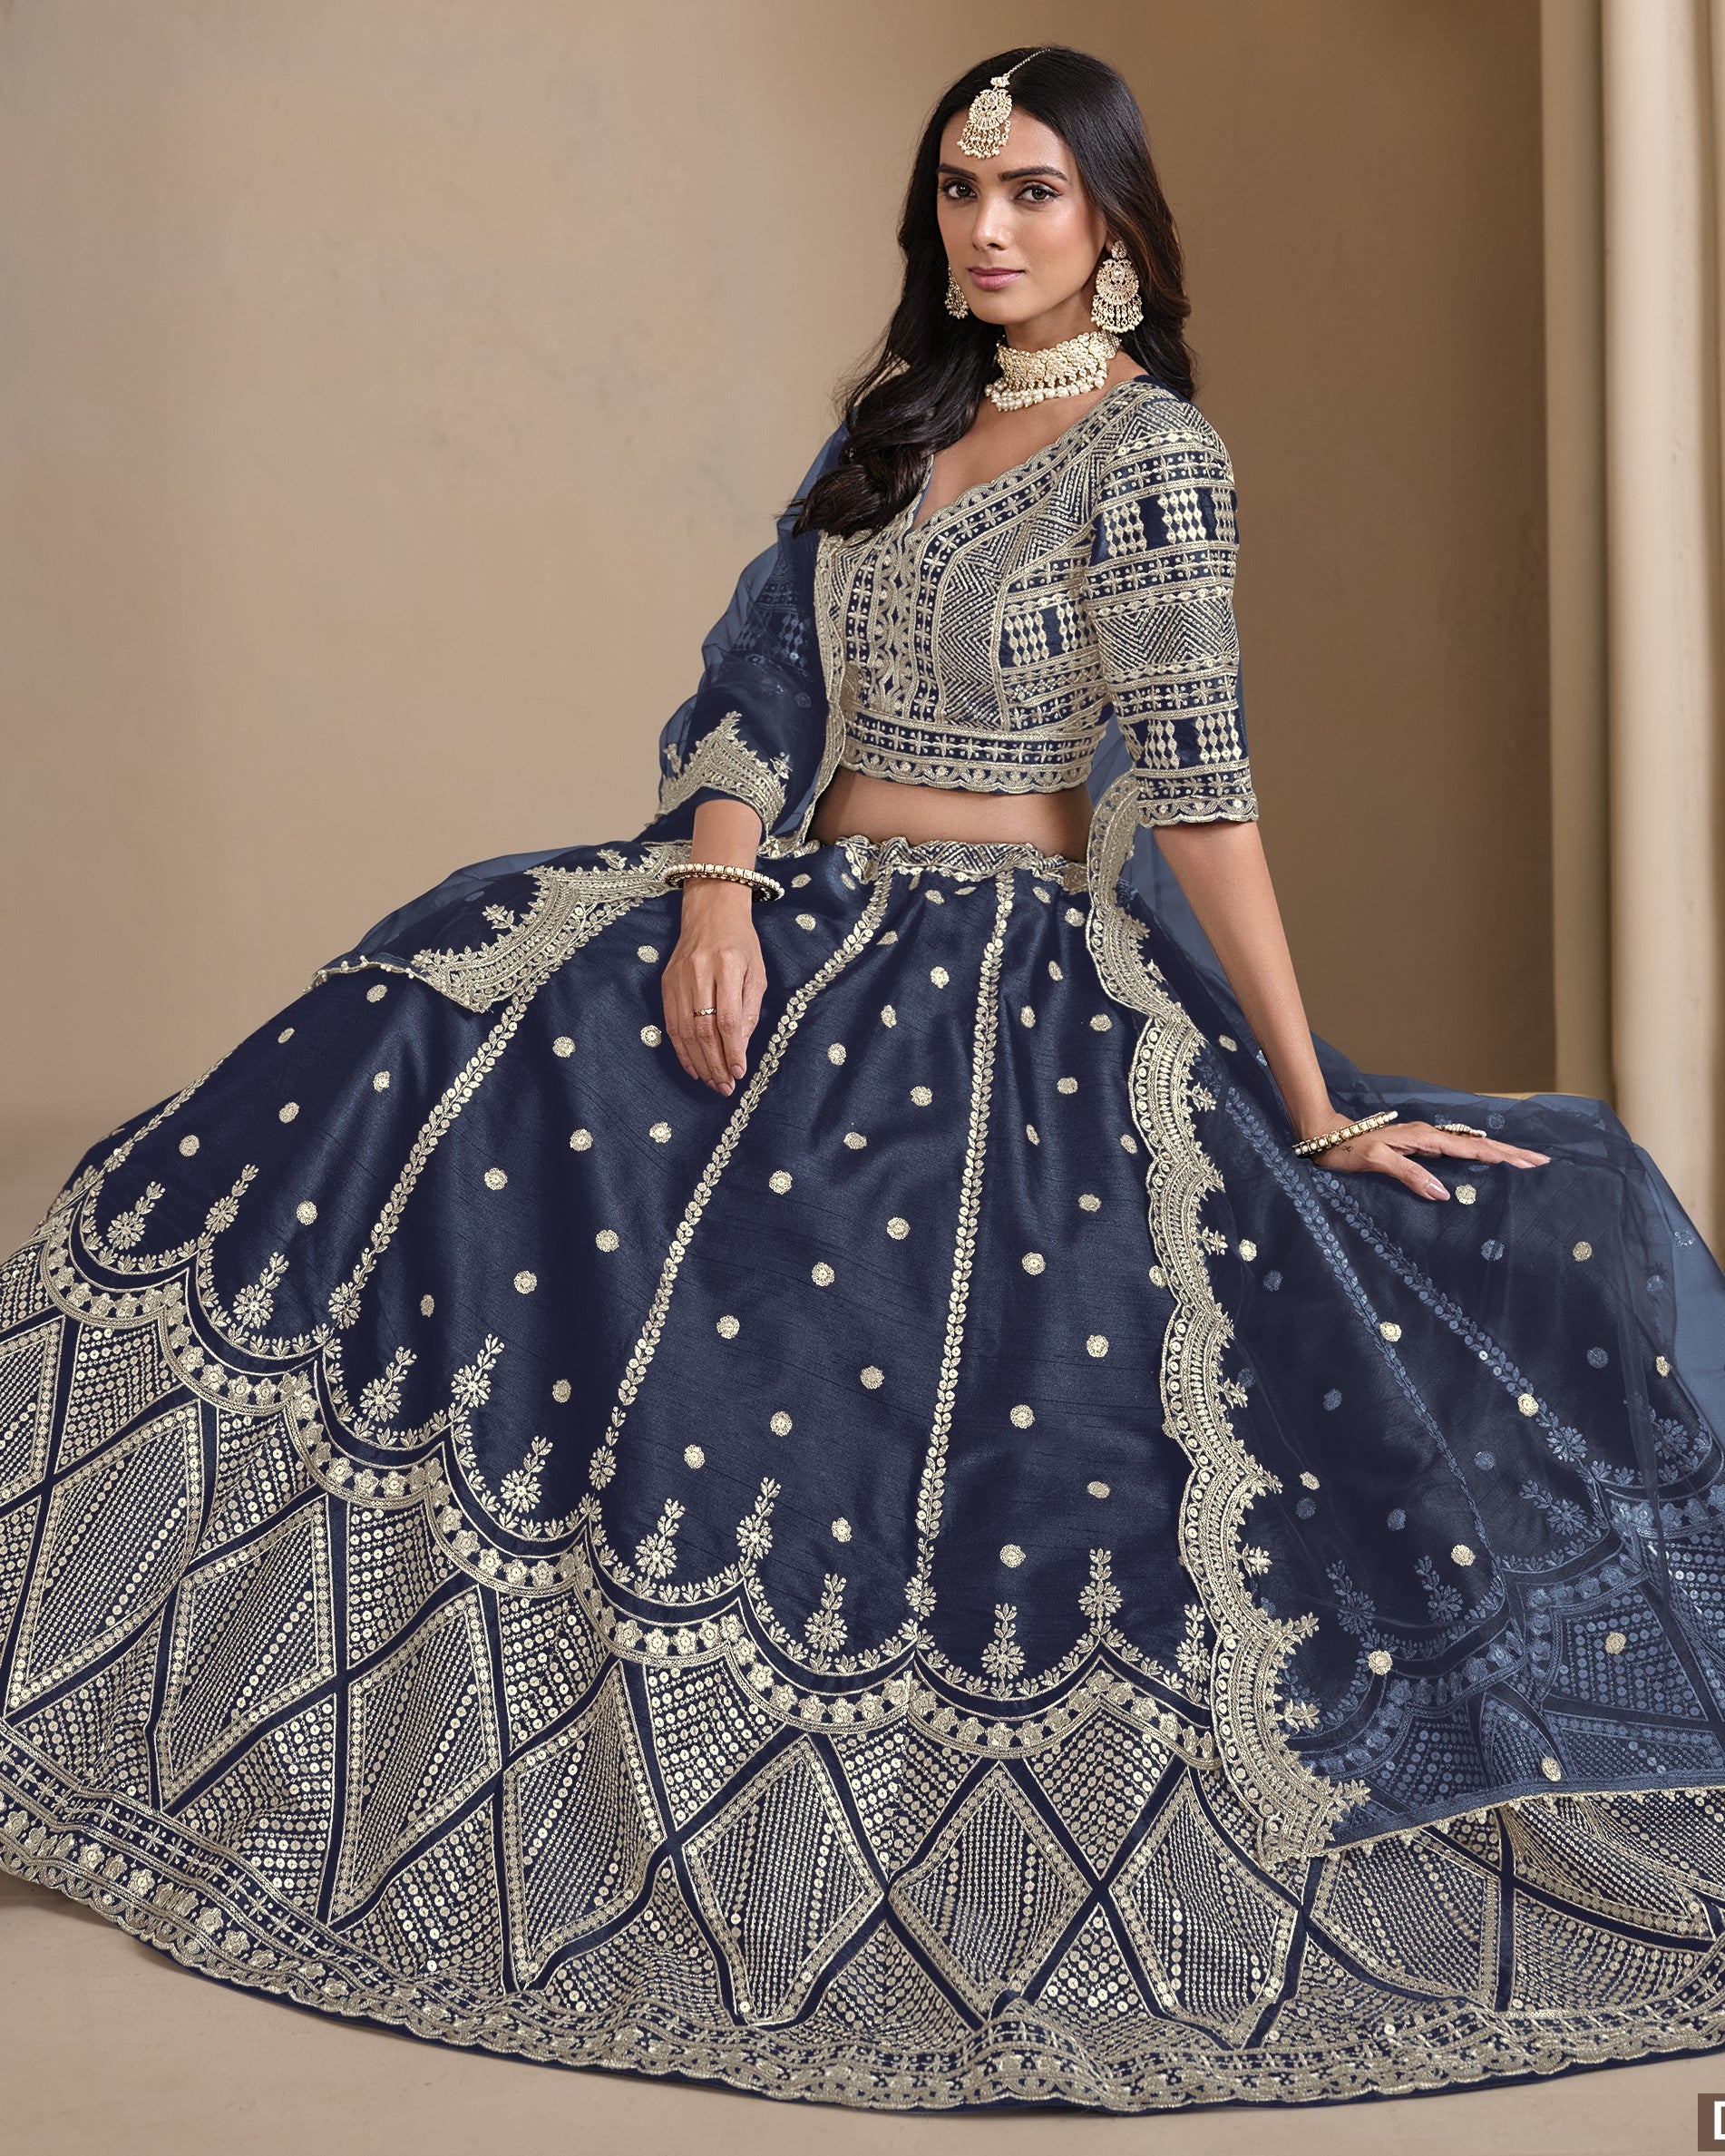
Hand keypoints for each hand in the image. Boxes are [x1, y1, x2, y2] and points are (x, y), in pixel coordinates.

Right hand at [663, 880, 765, 1095]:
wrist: (710, 912)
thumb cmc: (741, 943)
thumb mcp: (757, 973)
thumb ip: (749, 1010)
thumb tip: (740, 1048)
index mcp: (728, 966)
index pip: (728, 1019)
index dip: (733, 1050)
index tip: (739, 1073)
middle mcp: (699, 972)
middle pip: (704, 1029)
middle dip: (716, 1063)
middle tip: (725, 1087)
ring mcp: (678, 978)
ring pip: (684, 1031)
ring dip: (699, 1062)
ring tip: (712, 1082)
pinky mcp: (665, 983)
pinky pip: (671, 1024)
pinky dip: (681, 1050)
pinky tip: (693, 1066)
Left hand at [1311, 1117, 1549, 1199]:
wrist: (1323, 1136)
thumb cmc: (1346, 1149)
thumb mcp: (1375, 1162)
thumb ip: (1408, 1175)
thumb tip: (1443, 1192)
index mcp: (1423, 1138)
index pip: (1471, 1148)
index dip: (1501, 1156)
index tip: (1530, 1162)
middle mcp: (1428, 1136)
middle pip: (1477, 1144)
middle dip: (1510, 1152)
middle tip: (1541, 1161)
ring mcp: (1424, 1141)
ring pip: (1469, 1146)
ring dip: (1496, 1153)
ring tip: (1523, 1161)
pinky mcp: (1417, 1148)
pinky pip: (1455, 1151)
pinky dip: (1476, 1155)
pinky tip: (1484, 1162)